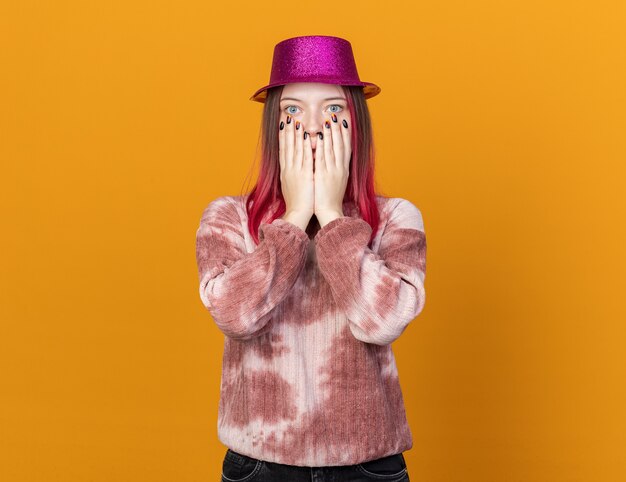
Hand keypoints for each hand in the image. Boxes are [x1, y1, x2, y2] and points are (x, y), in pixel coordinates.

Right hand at [278, 115, 313, 229]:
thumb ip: (291, 172)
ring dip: (295, 134)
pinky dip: (306, 146)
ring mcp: (296, 172)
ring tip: (296, 121)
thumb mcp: (290, 184)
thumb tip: (292, 163)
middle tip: (287, 117)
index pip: (283, 149)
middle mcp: (289, 169)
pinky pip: (306, 158)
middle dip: (287, 130)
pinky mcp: (305, 176)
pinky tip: (307, 136)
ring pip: (295, 149)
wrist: (298, 213)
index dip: (282, 135)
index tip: (283, 124)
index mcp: (285, 171)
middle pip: (287, 146)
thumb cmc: (297, 201)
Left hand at [313, 113, 351, 225]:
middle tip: (336, 116)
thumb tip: (334, 158)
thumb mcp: (337, 181)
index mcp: (343, 169)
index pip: (346, 148)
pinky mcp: (323, 175)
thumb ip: (336, 168)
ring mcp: (331, 171)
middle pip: (340, 145)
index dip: (346, 134)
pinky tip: (318, 136)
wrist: (329, 211)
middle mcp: (339, 168)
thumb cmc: (331, 198)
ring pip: (332, 148)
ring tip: (328, 120)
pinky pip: (322, 156)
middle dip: (338, 130)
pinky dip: (321, 145)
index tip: (344, 122)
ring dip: (330, 133)